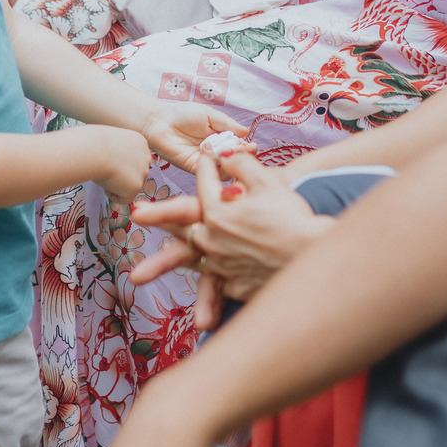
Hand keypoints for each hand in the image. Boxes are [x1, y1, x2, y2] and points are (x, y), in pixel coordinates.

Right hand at [93, 125, 152, 198]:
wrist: (95, 150)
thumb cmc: (95, 144)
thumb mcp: (112, 142)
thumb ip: (120, 152)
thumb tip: (115, 164)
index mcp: (141, 142)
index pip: (134, 160)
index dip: (119, 164)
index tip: (107, 160)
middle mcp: (146, 157)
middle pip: (135, 175)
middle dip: (120, 176)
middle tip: (105, 170)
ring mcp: (143, 172)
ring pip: (130, 187)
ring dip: (116, 185)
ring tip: (104, 175)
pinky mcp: (137, 186)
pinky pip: (124, 199)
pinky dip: (112, 194)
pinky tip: (104, 184)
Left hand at [132, 150, 327, 310]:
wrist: (310, 254)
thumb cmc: (292, 216)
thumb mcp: (268, 181)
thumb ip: (241, 163)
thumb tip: (224, 151)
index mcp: (217, 210)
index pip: (207, 183)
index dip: (209, 166)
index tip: (206, 156)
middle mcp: (212, 238)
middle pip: (183, 222)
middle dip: (158, 215)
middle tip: (137, 214)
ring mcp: (221, 264)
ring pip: (192, 260)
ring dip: (166, 264)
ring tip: (136, 277)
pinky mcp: (235, 285)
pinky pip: (219, 282)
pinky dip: (211, 286)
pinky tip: (202, 295)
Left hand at [142, 105, 247, 174]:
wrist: (160, 121)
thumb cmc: (183, 114)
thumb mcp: (210, 115)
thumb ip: (227, 124)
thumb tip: (246, 132)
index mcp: (220, 137)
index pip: (238, 146)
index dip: (246, 148)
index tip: (252, 145)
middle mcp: (215, 151)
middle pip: (234, 159)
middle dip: (242, 156)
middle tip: (246, 151)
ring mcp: (206, 161)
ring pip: (225, 168)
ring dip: (232, 162)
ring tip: (234, 153)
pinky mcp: (195, 168)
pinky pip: (211, 172)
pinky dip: (218, 167)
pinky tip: (220, 156)